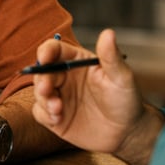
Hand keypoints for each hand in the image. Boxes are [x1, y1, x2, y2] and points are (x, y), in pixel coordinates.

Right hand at [31, 28, 153, 159]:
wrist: (127, 132)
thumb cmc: (126, 100)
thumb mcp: (122, 78)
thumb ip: (111, 57)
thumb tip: (108, 33)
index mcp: (77, 62)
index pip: (56, 50)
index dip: (46, 51)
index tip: (44, 58)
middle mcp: (65, 77)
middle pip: (42, 71)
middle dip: (41, 80)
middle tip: (46, 90)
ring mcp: (58, 96)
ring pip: (38, 91)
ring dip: (43, 99)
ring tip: (58, 109)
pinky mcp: (55, 116)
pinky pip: (39, 112)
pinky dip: (44, 114)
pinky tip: (58, 119)